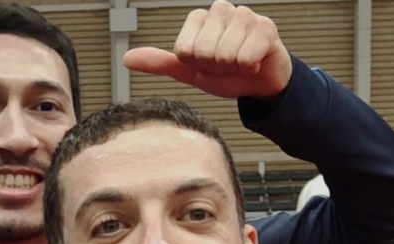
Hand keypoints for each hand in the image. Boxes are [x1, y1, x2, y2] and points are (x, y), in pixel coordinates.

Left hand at [123, 0, 292, 100]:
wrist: (260, 83)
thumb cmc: (226, 74)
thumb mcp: (189, 72)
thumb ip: (161, 64)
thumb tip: (127, 59)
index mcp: (198, 18)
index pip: (184, 51)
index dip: (196, 66)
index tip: (207, 65)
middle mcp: (219, 10)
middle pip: (203, 52)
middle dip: (215, 68)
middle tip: (226, 65)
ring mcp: (243, 15)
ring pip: (225, 54)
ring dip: (233, 69)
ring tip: (241, 63)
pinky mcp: (265, 26)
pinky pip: (247, 57)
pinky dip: (250, 68)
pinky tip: (255, 61)